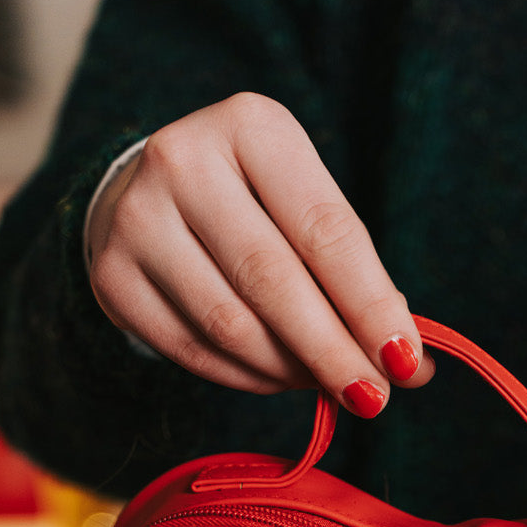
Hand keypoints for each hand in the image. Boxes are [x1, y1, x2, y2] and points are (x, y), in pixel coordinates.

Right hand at [86, 93, 433, 413]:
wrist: (148, 197)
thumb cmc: (256, 209)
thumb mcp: (308, 212)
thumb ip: (358, 279)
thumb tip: (413, 365)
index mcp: (253, 127)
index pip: (326, 230)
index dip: (370, 305)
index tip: (406, 363)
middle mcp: (184, 160)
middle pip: (274, 281)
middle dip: (333, 352)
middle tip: (374, 399)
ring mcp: (139, 218)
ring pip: (232, 325)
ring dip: (291, 371)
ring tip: (326, 384)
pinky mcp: (113, 276)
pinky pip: (195, 351)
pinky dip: (247, 378)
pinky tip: (276, 379)